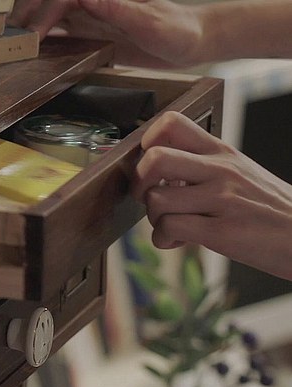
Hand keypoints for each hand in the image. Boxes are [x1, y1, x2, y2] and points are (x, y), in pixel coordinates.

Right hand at [8, 0, 205, 67]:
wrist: (192, 41)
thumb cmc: (178, 31)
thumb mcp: (152, 23)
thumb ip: (119, 9)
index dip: (43, 10)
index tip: (32, 34)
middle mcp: (95, 0)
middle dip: (26, 11)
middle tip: (8, 35)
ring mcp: (91, 12)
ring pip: (50, 11)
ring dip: (28, 20)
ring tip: (9, 39)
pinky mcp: (91, 26)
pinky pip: (59, 26)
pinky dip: (41, 33)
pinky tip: (30, 46)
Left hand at [133, 111, 291, 280]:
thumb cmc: (269, 208)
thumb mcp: (240, 173)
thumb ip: (201, 166)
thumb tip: (156, 171)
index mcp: (221, 152)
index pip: (170, 123)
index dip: (147, 142)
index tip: (151, 165)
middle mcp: (220, 170)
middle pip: (154, 158)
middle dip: (138, 182)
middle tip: (148, 196)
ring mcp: (222, 200)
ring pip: (156, 199)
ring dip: (153, 218)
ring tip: (169, 224)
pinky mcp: (223, 232)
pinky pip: (169, 228)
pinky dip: (163, 240)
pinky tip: (177, 241)